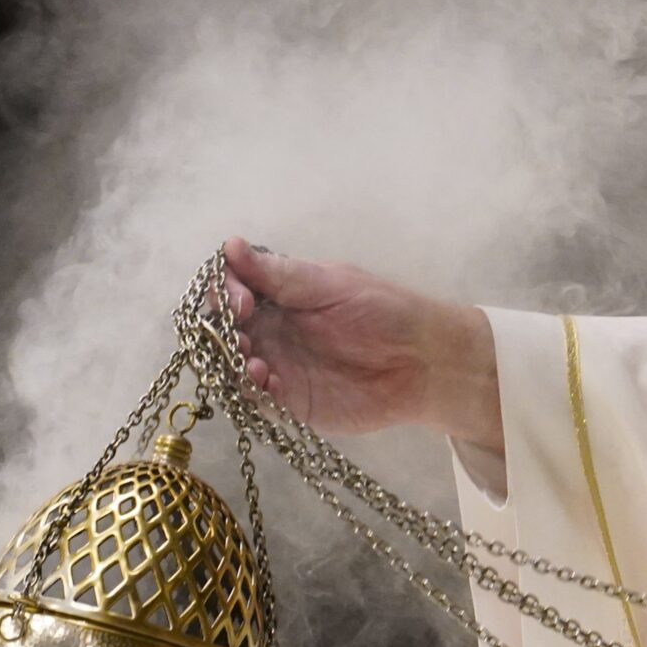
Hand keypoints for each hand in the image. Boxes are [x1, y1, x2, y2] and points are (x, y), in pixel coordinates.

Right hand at [218, 238, 503, 455]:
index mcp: (280, 295)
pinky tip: (267, 381)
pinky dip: (251, 391)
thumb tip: (229, 246)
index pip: (232, 290)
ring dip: (231, 364)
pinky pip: (256, 399)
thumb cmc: (384, 311)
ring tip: (253, 362)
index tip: (241, 301)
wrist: (424, 360)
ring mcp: (279, 365)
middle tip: (239, 334)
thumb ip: (279, 274)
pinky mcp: (291, 401)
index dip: (225, 293)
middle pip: (224, 329)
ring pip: (232, 366)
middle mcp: (272, 329)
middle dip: (221, 332)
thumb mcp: (330, 284)